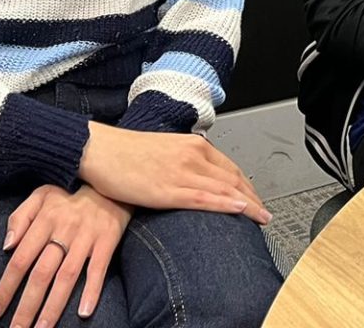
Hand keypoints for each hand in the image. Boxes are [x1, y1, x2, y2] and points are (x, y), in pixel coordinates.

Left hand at [0, 184, 129, 326]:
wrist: (110, 179)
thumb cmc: (71, 191)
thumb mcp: (41, 194)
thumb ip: (20, 217)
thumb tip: (6, 246)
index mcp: (44, 220)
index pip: (20, 260)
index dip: (6, 288)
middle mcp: (64, 230)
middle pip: (41, 274)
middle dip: (26, 307)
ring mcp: (86, 237)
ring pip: (66, 277)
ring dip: (53, 306)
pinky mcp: (108, 240)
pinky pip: (98, 269)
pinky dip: (92, 291)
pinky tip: (84, 312)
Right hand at [78, 123, 270, 224]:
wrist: (98, 150)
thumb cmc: (125, 154)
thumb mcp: (164, 153)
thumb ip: (183, 163)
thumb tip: (196, 178)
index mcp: (192, 145)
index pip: (230, 168)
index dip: (247, 186)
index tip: (256, 199)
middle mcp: (193, 155)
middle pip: (234, 179)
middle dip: (253, 198)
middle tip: (264, 214)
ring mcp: (182, 171)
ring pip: (225, 189)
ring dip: (248, 204)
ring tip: (261, 218)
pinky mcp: (168, 189)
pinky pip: (204, 198)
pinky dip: (225, 204)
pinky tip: (240, 210)